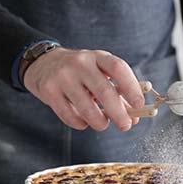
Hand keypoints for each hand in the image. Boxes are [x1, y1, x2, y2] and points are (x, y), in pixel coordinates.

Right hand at [23, 48, 144, 131]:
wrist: (43, 63)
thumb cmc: (80, 72)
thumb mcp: (99, 73)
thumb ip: (117, 92)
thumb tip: (134, 118)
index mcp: (98, 57)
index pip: (118, 68)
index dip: (131, 87)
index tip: (139, 105)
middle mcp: (80, 64)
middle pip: (104, 92)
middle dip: (119, 113)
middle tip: (125, 125)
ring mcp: (63, 76)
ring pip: (87, 108)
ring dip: (100, 122)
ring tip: (102, 124)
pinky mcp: (48, 90)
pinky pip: (69, 116)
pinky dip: (81, 124)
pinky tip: (84, 121)